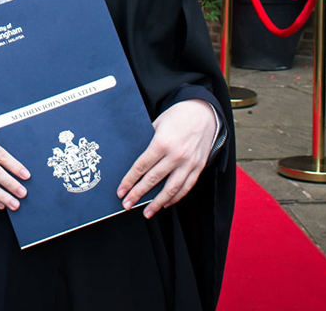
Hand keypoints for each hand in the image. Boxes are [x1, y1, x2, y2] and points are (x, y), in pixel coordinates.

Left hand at [117, 99, 216, 218]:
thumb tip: (133, 157)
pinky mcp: (199, 167)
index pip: (141, 167)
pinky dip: (176, 197)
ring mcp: (189, 163)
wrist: (204, 112)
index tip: (121, 191)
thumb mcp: (158, 123)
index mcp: (162, 143)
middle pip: (153, 180)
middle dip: (138, 194)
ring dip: (157, 203)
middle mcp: (176, 155)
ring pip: (171, 189)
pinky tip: (166, 203)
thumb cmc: (177, 116)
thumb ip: (147, 141)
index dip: (129, 181)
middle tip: (127, 205)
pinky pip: (187, 186)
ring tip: (147, 213)